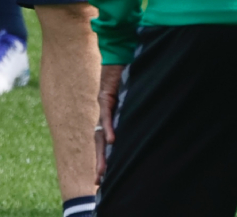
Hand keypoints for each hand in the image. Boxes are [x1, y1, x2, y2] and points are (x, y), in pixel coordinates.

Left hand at [95, 62, 124, 183]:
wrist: (118, 53)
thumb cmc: (126, 74)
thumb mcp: (128, 97)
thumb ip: (130, 113)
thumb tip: (138, 128)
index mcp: (108, 116)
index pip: (104, 141)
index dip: (103, 158)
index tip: (102, 178)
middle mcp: (103, 114)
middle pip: (100, 142)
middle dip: (100, 163)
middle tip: (98, 182)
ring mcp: (103, 106)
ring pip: (101, 133)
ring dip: (102, 153)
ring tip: (102, 171)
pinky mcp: (107, 95)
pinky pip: (108, 114)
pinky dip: (110, 128)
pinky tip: (113, 141)